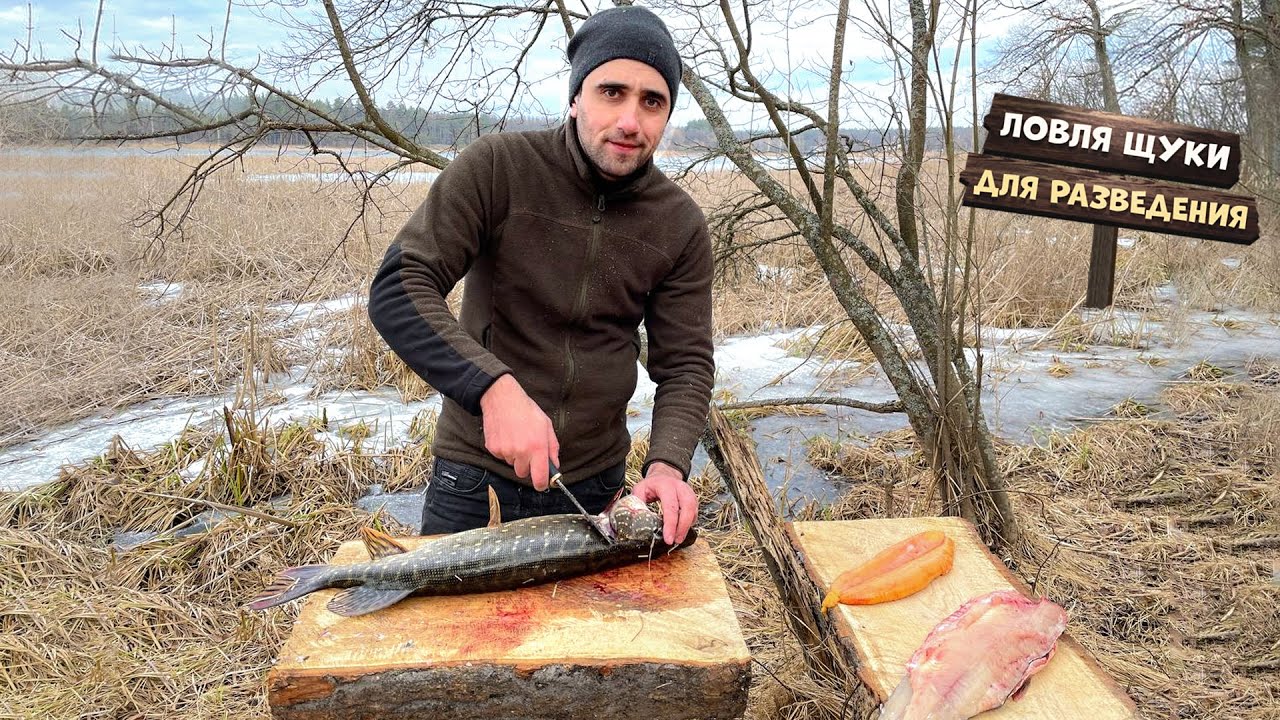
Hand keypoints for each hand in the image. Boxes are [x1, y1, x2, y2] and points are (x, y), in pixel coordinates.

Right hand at [479, 374, 559, 489]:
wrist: (502, 398)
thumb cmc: (526, 410)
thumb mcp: (546, 425)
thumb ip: (553, 448)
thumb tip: (555, 465)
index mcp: (537, 447)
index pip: (539, 478)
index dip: (542, 484)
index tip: (542, 484)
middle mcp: (521, 452)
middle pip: (523, 473)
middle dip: (527, 466)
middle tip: (527, 449)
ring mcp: (505, 451)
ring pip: (512, 464)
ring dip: (515, 456)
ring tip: (516, 437)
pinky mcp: (493, 449)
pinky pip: (501, 457)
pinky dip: (504, 450)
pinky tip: (506, 435)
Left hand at [629, 461, 696, 544]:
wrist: (664, 475)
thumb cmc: (652, 484)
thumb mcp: (640, 489)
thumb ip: (638, 502)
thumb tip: (637, 517)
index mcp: (666, 486)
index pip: (671, 507)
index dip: (670, 524)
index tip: (668, 538)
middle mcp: (680, 488)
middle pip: (687, 508)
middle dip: (682, 527)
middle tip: (676, 540)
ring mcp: (689, 492)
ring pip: (693, 511)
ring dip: (687, 527)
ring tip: (678, 538)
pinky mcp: (693, 498)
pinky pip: (695, 512)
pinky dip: (689, 523)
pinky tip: (682, 530)